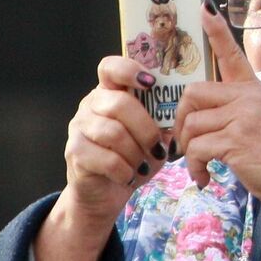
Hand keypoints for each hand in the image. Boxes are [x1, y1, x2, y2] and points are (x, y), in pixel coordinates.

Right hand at [42, 56, 168, 260]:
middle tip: (158, 148)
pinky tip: (130, 176)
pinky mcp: (75, 152)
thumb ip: (164, 121)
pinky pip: (106, 159)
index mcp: (109, 92)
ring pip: (113, 132)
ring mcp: (79, 127)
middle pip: (119, 103)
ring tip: (144, 165)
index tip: (152, 83)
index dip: (130, 69)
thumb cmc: (133, 157)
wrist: (105, 192)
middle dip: (146, 128)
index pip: (110, 67)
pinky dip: (125, 170)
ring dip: (136, 152)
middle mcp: (90, 104)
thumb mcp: (153, 137)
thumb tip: (184, 114)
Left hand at [174, 0, 260, 241]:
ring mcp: (243, 115)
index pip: (233, 54)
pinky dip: (195, 167)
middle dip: (182, 122)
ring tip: (201, 168)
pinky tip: (206, 178)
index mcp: (255, 90)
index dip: (217, 30)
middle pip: (192, 94)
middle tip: (188, 145)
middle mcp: (249, 96)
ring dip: (188, 152)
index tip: (205, 8)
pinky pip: (196, 147)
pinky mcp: (236, 138)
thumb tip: (196, 118)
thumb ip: (235, 112)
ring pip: (191, 125)